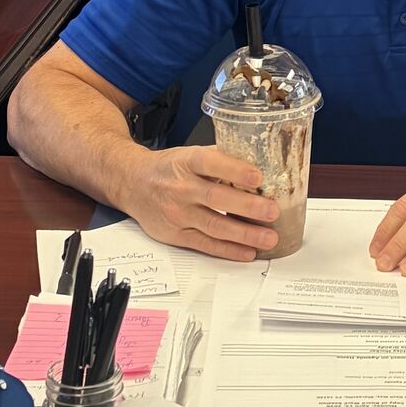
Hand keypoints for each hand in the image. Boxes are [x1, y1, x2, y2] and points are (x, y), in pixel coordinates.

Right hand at [122, 146, 278, 261]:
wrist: (132, 184)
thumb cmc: (168, 168)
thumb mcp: (189, 154)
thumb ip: (220, 159)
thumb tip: (260, 163)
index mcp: (186, 162)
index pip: (210, 164)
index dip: (234, 170)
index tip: (258, 176)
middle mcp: (180, 188)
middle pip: (216, 198)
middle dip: (247, 207)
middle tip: (272, 211)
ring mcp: (177, 214)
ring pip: (214, 226)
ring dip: (244, 234)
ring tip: (269, 238)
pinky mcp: (175, 234)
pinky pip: (205, 244)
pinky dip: (228, 250)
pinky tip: (248, 251)